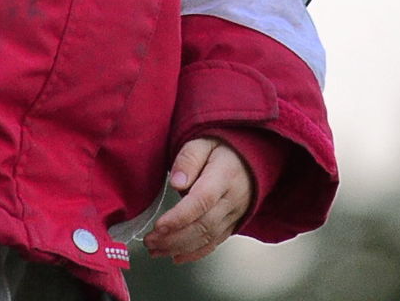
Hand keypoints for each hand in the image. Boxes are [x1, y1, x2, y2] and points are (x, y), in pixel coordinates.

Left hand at [143, 137, 254, 264]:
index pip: (202, 200)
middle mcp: (232, 199)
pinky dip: (195, 253)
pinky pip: (215, 243)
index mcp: (224, 175)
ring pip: (207, 238)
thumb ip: (188, 159)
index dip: (179, 217)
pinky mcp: (232, 224)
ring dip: (179, 248)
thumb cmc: (221, 148)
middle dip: (173, 238)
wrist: (249, 158)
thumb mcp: (203, 142)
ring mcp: (234, 214)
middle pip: (203, 225)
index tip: (158, 226)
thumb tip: (177, 182)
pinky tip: (176, 256)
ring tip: (155, 249)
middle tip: (149, 242)